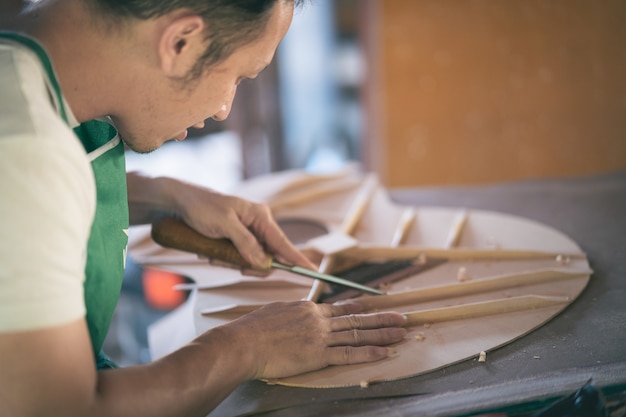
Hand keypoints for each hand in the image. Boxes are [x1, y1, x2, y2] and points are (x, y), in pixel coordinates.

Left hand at [127, 173, 317, 270]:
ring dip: (229, 260)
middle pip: (265, 256)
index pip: (283, 243)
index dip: (297, 259)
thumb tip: (263, 263)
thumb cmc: (201, 207)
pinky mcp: (235, 239)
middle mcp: (257, 224)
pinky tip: (208, 248)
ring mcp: (246, 233)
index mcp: (260, 216)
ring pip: (248, 260)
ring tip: (211, 249)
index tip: (312, 272)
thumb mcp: (224, 225)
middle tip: (225, 259)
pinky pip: (235, 257)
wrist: (178, 202)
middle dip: (245, 263)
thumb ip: (245, 244)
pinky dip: (222, 257)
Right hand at [207, 301, 406, 379]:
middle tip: (400, 317)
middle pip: (355, 319)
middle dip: (380, 318)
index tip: (371, 306)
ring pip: (357, 334)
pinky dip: (368, 353)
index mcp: (307, 309)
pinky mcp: (318, 355)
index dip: (358, 308)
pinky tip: (384, 352)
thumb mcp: (275, 312)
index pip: (338, 308)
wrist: (243, 342)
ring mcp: (320, 336)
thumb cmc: (253, 329)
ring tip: (400, 332)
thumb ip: (292, 313)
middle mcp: (318, 319)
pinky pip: (349, 353)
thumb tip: (296, 313)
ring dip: (382, 333)